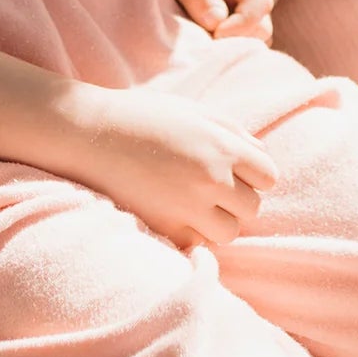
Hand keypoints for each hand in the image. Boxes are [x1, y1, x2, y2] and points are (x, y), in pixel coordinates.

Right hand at [73, 88, 277, 249]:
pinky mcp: (164, 228)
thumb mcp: (194, 112)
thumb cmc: (144, 117)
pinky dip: (191, 235)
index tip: (231, 170)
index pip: (268, 177)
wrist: (90, 134)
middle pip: (251, 208)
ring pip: (228, 232)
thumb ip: (233, 131)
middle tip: (208, 188)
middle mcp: (211, 179)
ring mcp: (188, 208)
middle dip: (235, 200)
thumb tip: (262, 154)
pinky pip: (197, 244)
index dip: (253, 175)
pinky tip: (173, 215)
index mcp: (222, 147)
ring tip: (193, 205)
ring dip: (217, 222)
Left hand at [151, 0, 274, 41]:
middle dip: (238, 40)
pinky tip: (202, 53)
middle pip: (262, 28)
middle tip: (205, 45)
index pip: (260, 3)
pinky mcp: (228, 32)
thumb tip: (216, 22)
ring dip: (232, 50)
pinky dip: (224, 54)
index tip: (215, 34)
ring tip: (202, 49)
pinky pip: (237, 49)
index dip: (243, 24)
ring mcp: (240, 16)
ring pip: (253, 42)